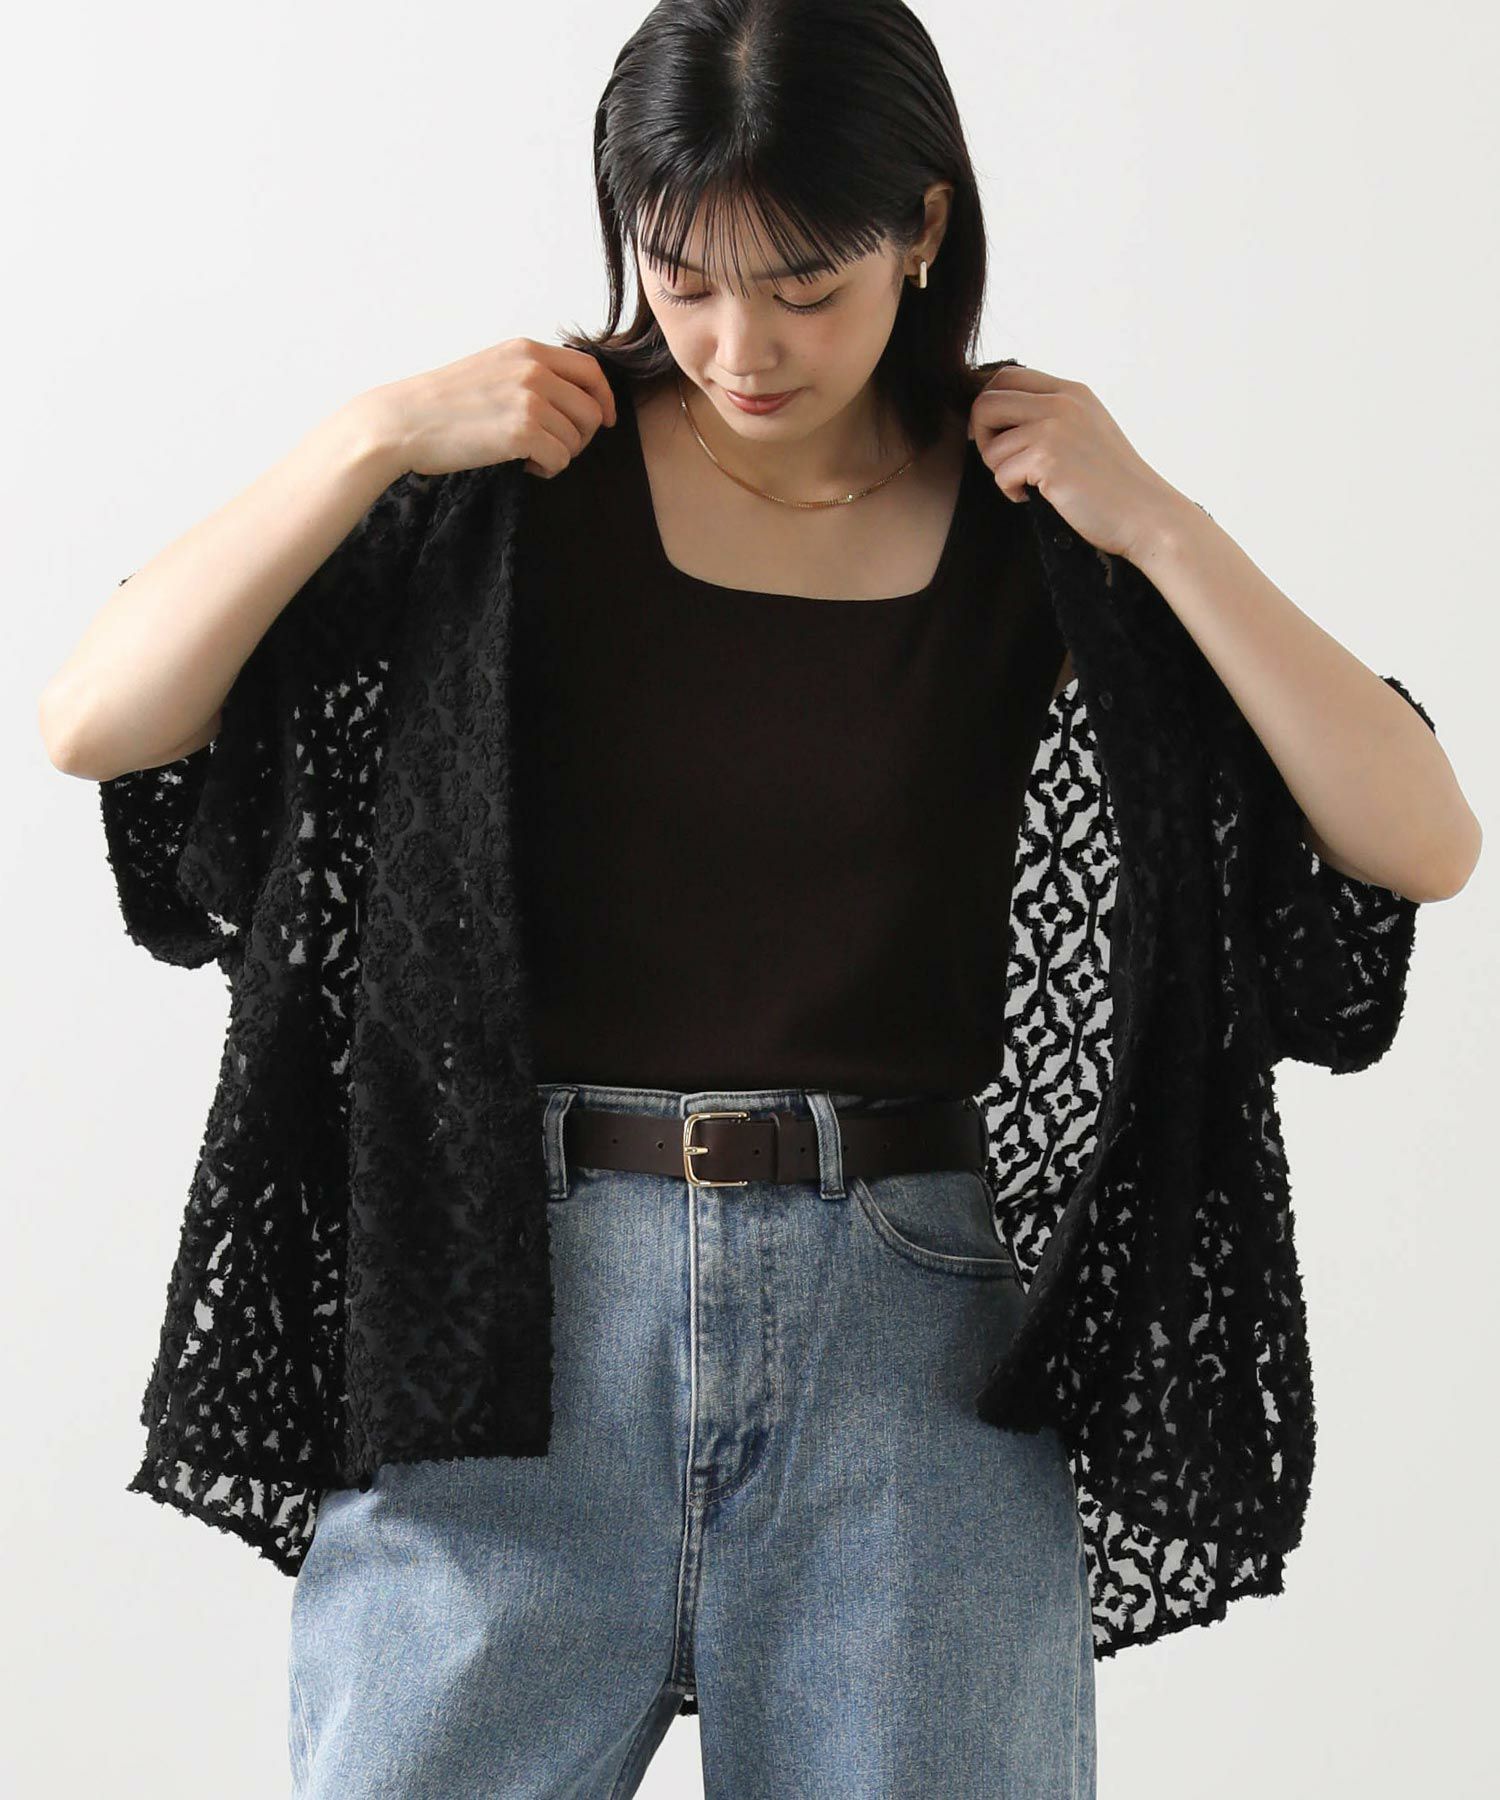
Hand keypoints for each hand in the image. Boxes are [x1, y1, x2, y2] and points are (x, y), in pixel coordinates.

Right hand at [363, 338, 617, 481]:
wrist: (404, 421)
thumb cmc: (443, 404)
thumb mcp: (491, 369)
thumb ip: (529, 373)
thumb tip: (570, 397)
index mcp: (527, 350)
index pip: (590, 369)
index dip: (604, 398)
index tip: (604, 420)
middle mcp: (533, 369)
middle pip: (592, 409)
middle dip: (582, 436)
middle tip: (555, 448)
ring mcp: (529, 399)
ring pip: (578, 438)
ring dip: (560, 454)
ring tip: (528, 456)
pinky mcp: (522, 431)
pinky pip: (561, 459)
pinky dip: (548, 469)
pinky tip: (524, 466)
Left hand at [968, 363, 1188, 564]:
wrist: (1144, 514)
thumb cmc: (1112, 483)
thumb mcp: (1086, 430)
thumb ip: (1051, 415)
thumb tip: (995, 415)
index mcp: (1070, 392)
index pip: (1007, 377)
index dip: (989, 408)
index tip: (995, 436)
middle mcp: (1062, 402)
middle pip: (986, 402)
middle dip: (982, 437)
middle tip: (1003, 463)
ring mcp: (1054, 428)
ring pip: (990, 446)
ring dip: (1001, 472)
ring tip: (1030, 485)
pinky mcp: (1048, 458)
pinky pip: (1001, 473)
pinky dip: (1011, 492)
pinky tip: (1037, 497)